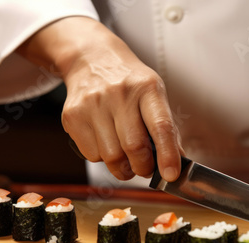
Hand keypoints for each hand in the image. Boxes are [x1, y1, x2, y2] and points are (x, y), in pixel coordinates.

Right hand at [17, 17, 182, 180]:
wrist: (91, 60)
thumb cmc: (128, 83)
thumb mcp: (153, 94)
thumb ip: (166, 128)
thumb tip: (175, 164)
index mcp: (146, 87)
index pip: (161, 127)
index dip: (168, 155)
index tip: (171, 175)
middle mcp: (119, 93)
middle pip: (134, 148)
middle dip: (143, 168)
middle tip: (145, 169)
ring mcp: (92, 104)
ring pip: (111, 157)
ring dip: (122, 167)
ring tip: (125, 157)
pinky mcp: (73, 116)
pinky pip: (91, 156)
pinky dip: (102, 158)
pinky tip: (105, 142)